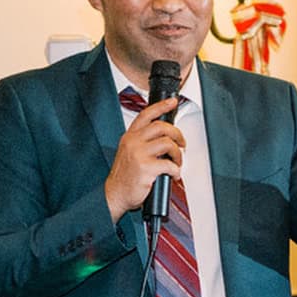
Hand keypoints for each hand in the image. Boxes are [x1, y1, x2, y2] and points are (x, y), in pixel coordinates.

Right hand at [104, 95, 183, 222]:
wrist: (115, 194)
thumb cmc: (123, 176)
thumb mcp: (128, 152)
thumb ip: (141, 141)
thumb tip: (163, 137)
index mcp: (129, 137)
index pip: (146, 114)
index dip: (161, 106)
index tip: (172, 102)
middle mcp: (133, 142)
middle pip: (161, 126)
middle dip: (177, 134)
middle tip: (181, 142)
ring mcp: (139, 154)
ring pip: (168, 143)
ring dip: (178, 153)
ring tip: (177, 161)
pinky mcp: (146, 168)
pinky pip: (169, 164)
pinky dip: (176, 170)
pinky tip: (174, 174)